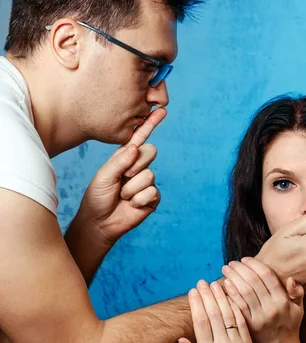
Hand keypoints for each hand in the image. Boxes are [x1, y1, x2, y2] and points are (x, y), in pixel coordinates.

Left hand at [72, 108, 165, 244]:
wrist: (99, 223)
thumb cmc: (97, 197)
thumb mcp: (104, 175)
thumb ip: (120, 161)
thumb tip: (137, 147)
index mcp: (126, 158)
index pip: (140, 138)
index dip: (151, 124)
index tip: (161, 110)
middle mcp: (139, 167)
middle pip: (150, 152)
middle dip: (135, 165)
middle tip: (123, 178)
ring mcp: (147, 183)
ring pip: (149, 175)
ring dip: (131, 188)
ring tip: (122, 196)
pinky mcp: (152, 198)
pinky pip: (152, 192)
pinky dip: (138, 200)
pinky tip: (131, 205)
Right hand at [178, 280, 254, 342]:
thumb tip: (181, 339)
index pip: (201, 323)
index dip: (197, 304)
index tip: (193, 291)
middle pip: (215, 315)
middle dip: (208, 296)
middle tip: (202, 282)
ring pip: (230, 316)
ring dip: (223, 297)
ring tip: (216, 283)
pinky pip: (242, 322)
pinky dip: (237, 307)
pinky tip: (232, 296)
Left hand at [222, 257, 304, 342]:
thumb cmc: (290, 326)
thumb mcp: (299, 309)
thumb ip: (297, 293)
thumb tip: (291, 279)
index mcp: (283, 301)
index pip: (267, 276)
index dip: (255, 265)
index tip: (245, 259)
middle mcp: (271, 308)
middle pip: (253, 282)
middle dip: (241, 269)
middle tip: (232, 262)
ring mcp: (258, 318)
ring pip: (243, 293)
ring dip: (233, 278)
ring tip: (226, 269)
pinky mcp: (248, 326)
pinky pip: (237, 307)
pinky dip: (230, 294)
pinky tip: (224, 286)